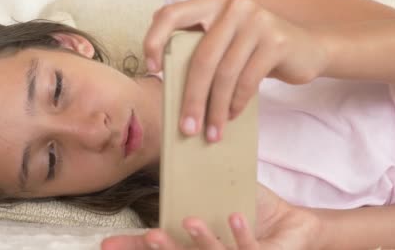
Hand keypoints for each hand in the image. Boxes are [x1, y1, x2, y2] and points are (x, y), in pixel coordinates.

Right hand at [100, 183, 321, 249]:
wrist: (288, 223)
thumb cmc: (249, 209)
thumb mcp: (218, 190)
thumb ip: (196, 180)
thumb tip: (172, 153)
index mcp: (194, 242)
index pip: (159, 247)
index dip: (132, 248)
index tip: (106, 246)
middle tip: (151, 236)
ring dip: (201, 242)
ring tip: (191, 221)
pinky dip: (239, 235)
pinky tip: (234, 217)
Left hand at [143, 0, 328, 140]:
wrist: (307, 49)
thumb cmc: (255, 51)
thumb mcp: (226, 43)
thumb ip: (200, 49)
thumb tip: (167, 86)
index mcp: (212, 2)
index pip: (172, 14)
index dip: (155, 40)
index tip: (152, 70)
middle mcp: (233, 6)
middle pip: (201, 57)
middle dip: (191, 98)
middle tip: (187, 128)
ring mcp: (257, 20)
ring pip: (224, 74)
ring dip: (215, 109)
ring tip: (211, 132)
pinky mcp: (276, 40)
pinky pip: (247, 80)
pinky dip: (236, 103)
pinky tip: (231, 116)